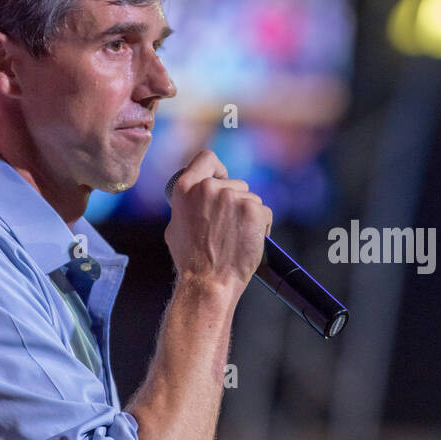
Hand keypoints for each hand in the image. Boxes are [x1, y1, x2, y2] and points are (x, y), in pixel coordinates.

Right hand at [164, 150, 272, 292]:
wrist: (209, 281)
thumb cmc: (191, 260)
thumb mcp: (176, 226)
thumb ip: (187, 205)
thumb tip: (195, 197)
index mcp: (186, 188)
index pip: (206, 158)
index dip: (218, 168)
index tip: (223, 178)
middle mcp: (208, 187)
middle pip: (235, 183)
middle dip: (237, 202)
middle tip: (230, 228)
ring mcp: (232, 197)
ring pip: (251, 199)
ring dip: (249, 216)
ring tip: (238, 238)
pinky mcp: (253, 210)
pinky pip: (264, 212)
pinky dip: (262, 226)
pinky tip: (250, 241)